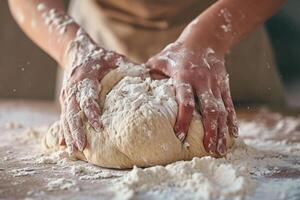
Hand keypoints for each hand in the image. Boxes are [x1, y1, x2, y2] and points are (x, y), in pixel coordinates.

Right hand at [59, 43, 143, 153]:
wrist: (76, 51)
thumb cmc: (100, 57)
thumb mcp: (115, 58)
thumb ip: (130, 67)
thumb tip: (148, 74)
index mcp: (85, 77)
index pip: (87, 97)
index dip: (91, 112)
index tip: (99, 126)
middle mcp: (73, 87)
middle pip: (72, 111)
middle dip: (75, 129)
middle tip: (81, 146)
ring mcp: (67, 95)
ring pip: (65, 116)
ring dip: (68, 133)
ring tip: (74, 150)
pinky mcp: (65, 100)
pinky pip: (63, 117)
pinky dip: (63, 130)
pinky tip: (63, 144)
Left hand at [146, 41, 237, 155]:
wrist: (205, 39)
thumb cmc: (179, 52)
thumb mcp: (162, 58)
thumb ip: (149, 71)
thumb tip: (132, 83)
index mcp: (185, 76)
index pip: (185, 100)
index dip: (183, 118)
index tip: (179, 134)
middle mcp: (203, 82)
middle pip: (209, 109)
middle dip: (210, 130)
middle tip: (208, 150)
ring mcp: (216, 85)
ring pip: (222, 110)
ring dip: (221, 131)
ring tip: (219, 150)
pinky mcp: (225, 86)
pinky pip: (229, 105)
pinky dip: (232, 120)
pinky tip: (233, 135)